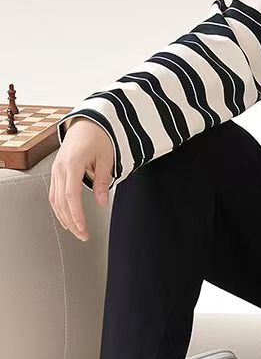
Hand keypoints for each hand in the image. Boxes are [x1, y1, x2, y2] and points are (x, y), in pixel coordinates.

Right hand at [48, 117, 113, 241]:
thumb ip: (103, 181)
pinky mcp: (56, 170)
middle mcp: (60, 167)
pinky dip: (60, 207)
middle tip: (83, 235)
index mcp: (73, 163)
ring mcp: (56, 169)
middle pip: (61, 201)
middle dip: (71, 221)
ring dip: (64, 217)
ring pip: (54, 199)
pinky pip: (54, 193)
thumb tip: (102, 202)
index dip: (76, 215)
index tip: (83, 229)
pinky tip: (66, 217)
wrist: (89, 122)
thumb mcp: (107, 158)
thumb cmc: (100, 137)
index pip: (71, 196)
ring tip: (76, 231)